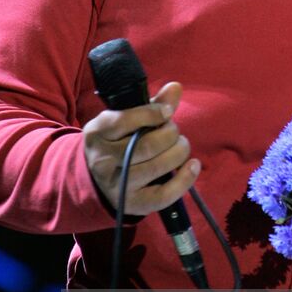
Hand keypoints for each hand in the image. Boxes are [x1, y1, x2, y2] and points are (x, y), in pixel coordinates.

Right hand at [83, 82, 199, 216]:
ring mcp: (117, 185)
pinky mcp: (134, 204)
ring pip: (157, 167)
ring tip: (181, 145)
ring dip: (179, 152)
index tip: (167, 112)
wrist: (98, 178)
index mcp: (97, 132)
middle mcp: (103, 160)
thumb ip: (152, 103)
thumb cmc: (118, 140)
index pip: (124, 120)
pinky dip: (185, 179)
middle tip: (174, 131)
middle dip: (170, 134)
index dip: (152, 113)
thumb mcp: (126, 118)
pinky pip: (163, 195)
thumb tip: (176, 87)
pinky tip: (193, 165)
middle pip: (147, 145)